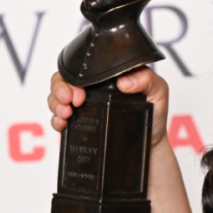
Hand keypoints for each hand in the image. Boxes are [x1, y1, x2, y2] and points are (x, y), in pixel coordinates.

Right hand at [46, 68, 168, 147]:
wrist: (150, 146)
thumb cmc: (154, 115)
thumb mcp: (158, 92)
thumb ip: (147, 79)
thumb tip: (124, 81)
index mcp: (106, 77)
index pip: (82, 67)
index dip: (74, 75)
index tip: (80, 91)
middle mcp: (91, 89)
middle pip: (62, 79)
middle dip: (59, 89)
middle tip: (70, 102)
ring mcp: (83, 106)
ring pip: (56, 97)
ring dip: (55, 103)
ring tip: (66, 114)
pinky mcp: (78, 124)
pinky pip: (57, 119)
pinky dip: (54, 120)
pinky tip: (62, 124)